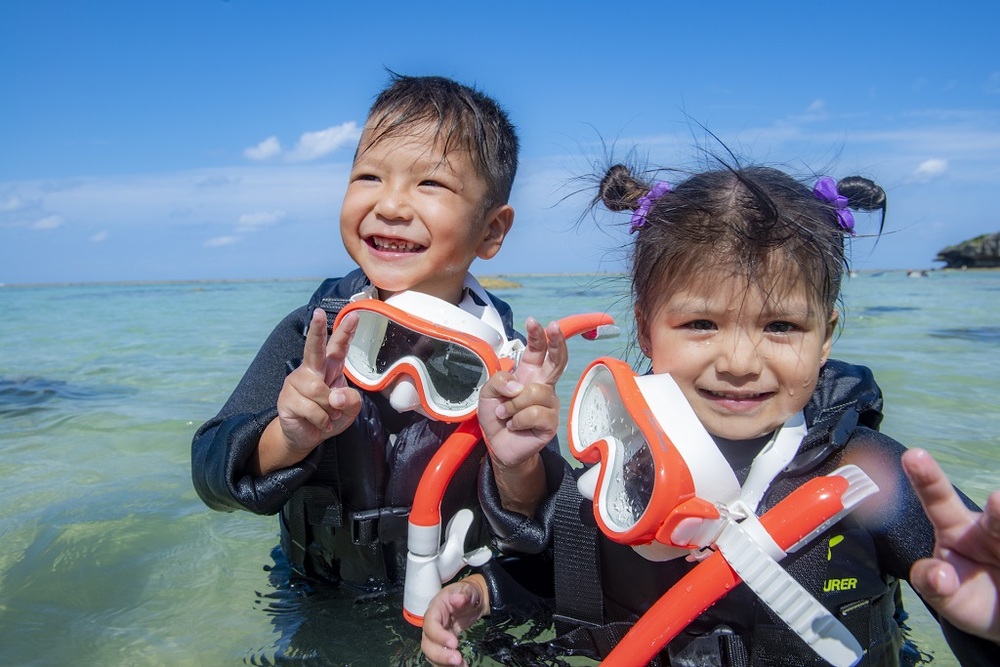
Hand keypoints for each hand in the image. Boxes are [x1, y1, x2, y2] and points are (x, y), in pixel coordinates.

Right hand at [254, 308, 361, 473]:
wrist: (307, 437)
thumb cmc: (330, 416)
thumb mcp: (351, 409)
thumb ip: (351, 400)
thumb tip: (334, 397)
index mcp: (330, 367)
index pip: (338, 347)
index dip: (346, 331)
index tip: (354, 315)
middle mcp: (311, 370)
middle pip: (314, 348)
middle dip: (316, 329)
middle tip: (318, 313)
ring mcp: (296, 383)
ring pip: (320, 392)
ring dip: (330, 409)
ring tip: (328, 415)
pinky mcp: (286, 399)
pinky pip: (312, 409)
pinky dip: (322, 420)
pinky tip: (318, 422)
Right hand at [421, 576, 488, 666]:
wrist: (471, 601)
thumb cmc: (467, 593)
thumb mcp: (467, 590)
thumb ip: (463, 593)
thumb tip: (456, 599)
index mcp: (435, 609)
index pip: (430, 623)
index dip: (439, 635)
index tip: (455, 643)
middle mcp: (432, 624)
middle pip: (427, 642)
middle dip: (440, 654)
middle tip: (457, 659)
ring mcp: (435, 636)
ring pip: (431, 653)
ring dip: (443, 662)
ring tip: (461, 665)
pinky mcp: (441, 644)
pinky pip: (439, 657)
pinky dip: (447, 665)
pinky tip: (462, 665)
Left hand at [478, 318, 566, 467]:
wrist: (498, 444)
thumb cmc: (496, 415)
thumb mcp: (487, 392)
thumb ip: (500, 381)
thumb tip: (519, 386)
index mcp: (529, 374)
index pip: (538, 350)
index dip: (537, 335)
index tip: (533, 321)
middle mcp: (543, 385)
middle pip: (558, 360)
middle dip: (557, 342)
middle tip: (553, 327)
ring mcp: (549, 403)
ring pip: (534, 392)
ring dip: (513, 405)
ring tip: (506, 415)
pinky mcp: (551, 422)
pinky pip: (534, 414)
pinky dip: (517, 420)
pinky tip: (515, 425)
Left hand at [902, 448, 999, 642]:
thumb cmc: (969, 595)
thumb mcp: (946, 596)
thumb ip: (932, 584)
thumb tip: (939, 575)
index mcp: (955, 529)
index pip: (937, 500)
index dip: (926, 478)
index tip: (912, 455)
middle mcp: (989, 529)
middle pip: (997, 518)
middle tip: (998, 500)